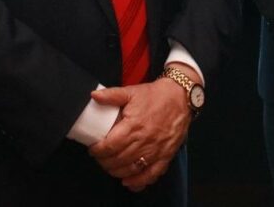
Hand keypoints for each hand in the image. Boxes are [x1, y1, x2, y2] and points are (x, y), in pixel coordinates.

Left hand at [88, 67, 194, 191]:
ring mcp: (155, 151)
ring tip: (110, 167)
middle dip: (105, 162)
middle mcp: (144, 141)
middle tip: (99, 158)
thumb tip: (94, 96)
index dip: (98, 151)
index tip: (93, 150)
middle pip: (119, 160)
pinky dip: (139, 182)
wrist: (181, 98)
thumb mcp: (131, 92)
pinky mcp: (165, 156)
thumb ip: (111, 95)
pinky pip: (151, 175)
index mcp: (133, 126)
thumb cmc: (156, 96)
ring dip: (117, 172)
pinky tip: (129, 182)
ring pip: (132, 169)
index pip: (110, 146)